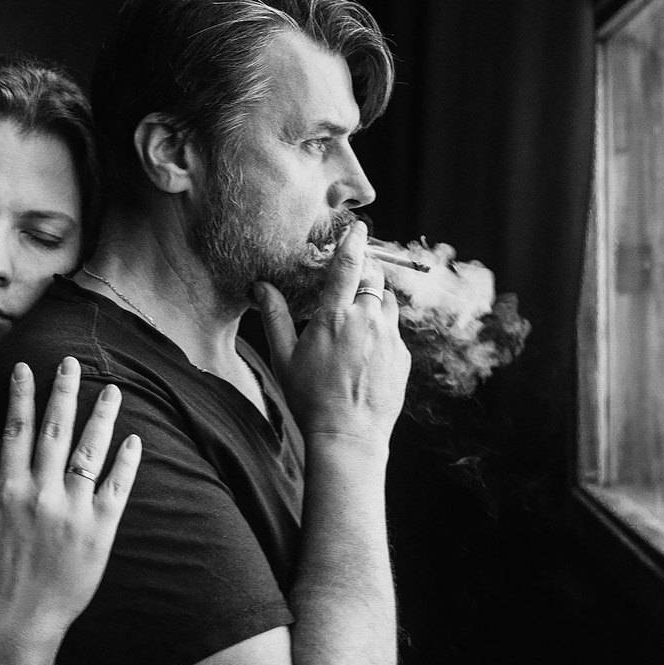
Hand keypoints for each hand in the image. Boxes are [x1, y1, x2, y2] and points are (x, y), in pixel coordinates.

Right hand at [0, 357, 140, 664]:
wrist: (15, 619)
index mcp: (8, 488)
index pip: (16, 430)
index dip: (22, 395)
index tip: (28, 367)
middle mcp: (41, 494)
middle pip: (54, 431)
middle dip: (63, 392)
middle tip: (72, 362)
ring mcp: (72, 512)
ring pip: (89, 453)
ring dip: (101, 418)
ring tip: (112, 390)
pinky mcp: (99, 532)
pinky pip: (116, 490)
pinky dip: (125, 463)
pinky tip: (133, 440)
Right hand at [254, 220, 409, 446]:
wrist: (349, 436)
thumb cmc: (310, 398)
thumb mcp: (284, 357)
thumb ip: (274, 316)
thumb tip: (260, 286)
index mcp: (335, 316)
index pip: (348, 265)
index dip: (353, 241)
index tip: (358, 227)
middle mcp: (367, 320)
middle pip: (373, 278)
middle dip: (364, 272)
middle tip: (352, 278)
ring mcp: (390, 338)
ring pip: (388, 302)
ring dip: (375, 300)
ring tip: (358, 317)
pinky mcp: (403, 356)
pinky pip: (395, 331)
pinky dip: (383, 331)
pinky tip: (366, 352)